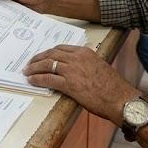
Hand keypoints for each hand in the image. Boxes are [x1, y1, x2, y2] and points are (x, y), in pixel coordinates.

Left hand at [24, 45, 138, 122]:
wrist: (120, 99)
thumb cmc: (113, 86)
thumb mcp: (99, 67)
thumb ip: (85, 64)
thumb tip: (75, 70)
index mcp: (84, 52)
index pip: (61, 48)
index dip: (49, 52)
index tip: (42, 56)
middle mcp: (76, 58)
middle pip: (51, 54)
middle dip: (38, 58)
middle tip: (30, 63)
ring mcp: (72, 70)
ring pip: (47, 65)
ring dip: (34, 68)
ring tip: (27, 72)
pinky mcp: (69, 84)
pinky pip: (48, 79)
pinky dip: (37, 79)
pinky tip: (32, 80)